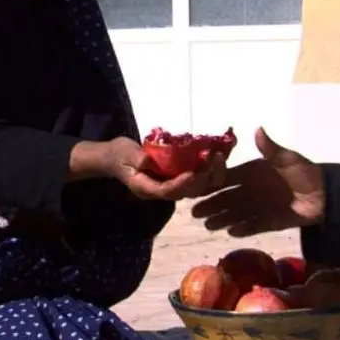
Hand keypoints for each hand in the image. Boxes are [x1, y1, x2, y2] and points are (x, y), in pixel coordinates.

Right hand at [105, 137, 225, 200]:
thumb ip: (137, 158)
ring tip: (221, 153)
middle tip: (214, 157)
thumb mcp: (124, 154)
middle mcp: (165, 190)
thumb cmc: (119, 155)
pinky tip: (223, 149)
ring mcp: (175, 184)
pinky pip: (201, 174)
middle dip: (205, 177)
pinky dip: (212, 164)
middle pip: (190, 191)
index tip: (193, 172)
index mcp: (149, 189)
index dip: (182, 183)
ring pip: (200, 185)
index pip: (168, 191)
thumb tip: (148, 159)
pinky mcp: (182, 176)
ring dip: (213, 172)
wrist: (116, 157)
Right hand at [190, 127, 325, 236]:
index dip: (213, 183)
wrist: (327, 195)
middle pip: (228, 198)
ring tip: (208, 226)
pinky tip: (230, 232)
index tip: (196, 188)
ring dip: (222, 219)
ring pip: (237, 213)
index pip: (228, 178)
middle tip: (194, 213)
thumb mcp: (288, 158)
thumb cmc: (305, 173)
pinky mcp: (270, 221)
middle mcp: (253, 189)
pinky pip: (252, 225)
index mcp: (254, 172)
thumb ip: (271, 148)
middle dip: (212, 205)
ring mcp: (261, 206)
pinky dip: (242, 229)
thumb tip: (258, 128)